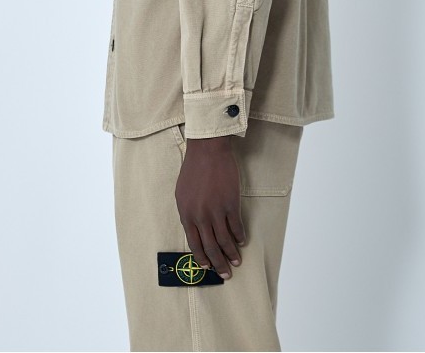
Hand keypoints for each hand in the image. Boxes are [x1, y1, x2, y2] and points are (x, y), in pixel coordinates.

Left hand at [174, 135, 245, 278]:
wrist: (207, 151)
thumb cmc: (193, 170)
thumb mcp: (182, 193)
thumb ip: (187, 213)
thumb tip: (194, 230)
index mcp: (186, 214)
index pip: (194, 244)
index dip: (202, 258)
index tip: (208, 268)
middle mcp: (200, 216)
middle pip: (210, 247)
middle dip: (218, 263)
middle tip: (225, 274)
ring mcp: (216, 210)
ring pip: (225, 240)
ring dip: (231, 253)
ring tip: (236, 261)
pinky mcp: (230, 203)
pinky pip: (236, 226)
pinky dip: (240, 236)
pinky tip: (242, 241)